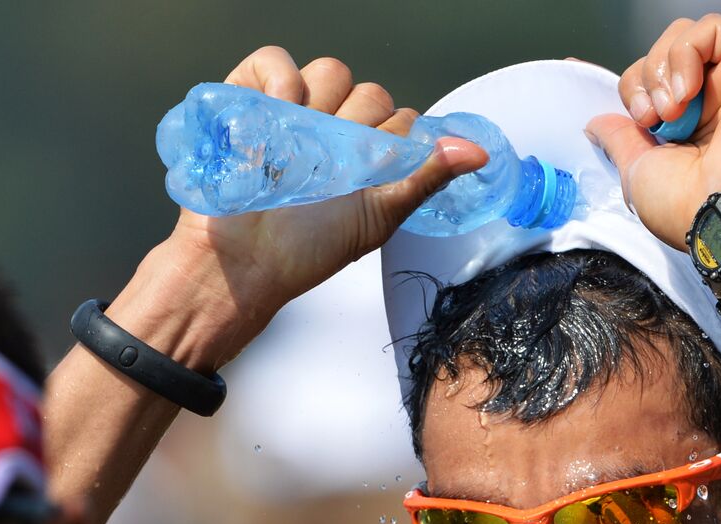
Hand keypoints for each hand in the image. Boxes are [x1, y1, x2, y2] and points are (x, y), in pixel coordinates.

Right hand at [156, 47, 485, 366]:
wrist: (243, 264)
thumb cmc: (305, 250)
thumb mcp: (378, 216)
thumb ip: (426, 177)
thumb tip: (477, 153)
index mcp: (367, 157)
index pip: (402, 118)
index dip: (390, 141)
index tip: (369, 173)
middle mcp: (333, 129)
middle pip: (369, 91)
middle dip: (355, 129)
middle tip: (329, 171)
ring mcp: (293, 111)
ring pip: (330, 71)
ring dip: (321, 107)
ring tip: (299, 152)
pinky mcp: (251, 98)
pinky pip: (275, 61)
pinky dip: (279, 81)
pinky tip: (278, 116)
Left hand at [584, 14, 720, 250]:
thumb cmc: (683, 204)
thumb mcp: (637, 170)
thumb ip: (618, 139)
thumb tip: (595, 123)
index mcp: (687, 125)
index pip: (650, 81)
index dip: (628, 82)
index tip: (581, 75)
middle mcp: (712, 98)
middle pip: (661, 55)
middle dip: (641, 81)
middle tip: (649, 120)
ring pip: (682, 36)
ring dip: (661, 70)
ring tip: (670, 113)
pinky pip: (711, 28)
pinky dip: (686, 54)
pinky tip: (687, 93)